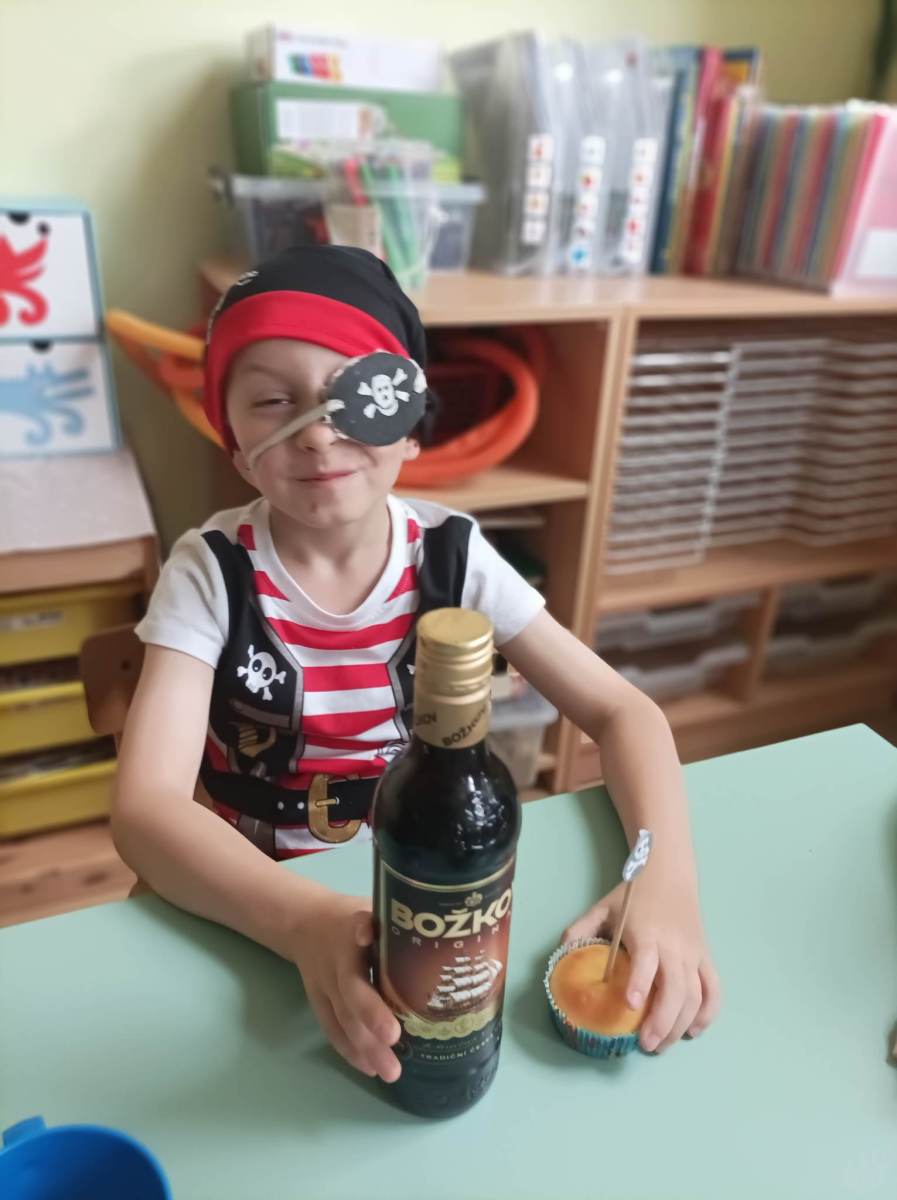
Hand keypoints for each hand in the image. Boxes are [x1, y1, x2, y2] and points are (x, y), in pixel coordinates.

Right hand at [291, 889, 401, 1081]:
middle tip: (394, 1040)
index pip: (358, 930)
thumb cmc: (352, 918)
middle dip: (370, 1015)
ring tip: (390, 1072)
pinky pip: (331, 1028)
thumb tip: (448, 945)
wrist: (304, 924)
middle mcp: (336, 957)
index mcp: (351, 927)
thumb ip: (400, 925)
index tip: (369, 942)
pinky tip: (370, 1068)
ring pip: (341, 1016)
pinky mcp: (317, 1001)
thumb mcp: (373, 908)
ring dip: (364, 1046)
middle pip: (350, 987)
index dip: (364, 934)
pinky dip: (349, 1051)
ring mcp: (324, 982)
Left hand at [562, 874, 719, 1053]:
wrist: (669, 872)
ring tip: (662, 1045)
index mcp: (646, 933)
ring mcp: (693, 953)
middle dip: (663, 1020)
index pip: (646, 961)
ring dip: (681, 1024)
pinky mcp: (706, 956)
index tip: (630, 1005)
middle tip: (646, 1045)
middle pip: (676, 988)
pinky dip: (708, 1013)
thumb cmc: (634, 893)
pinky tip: (693, 1030)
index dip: (639, 983)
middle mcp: (674, 946)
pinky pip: (714, 989)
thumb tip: (560, 956)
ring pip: (696, 995)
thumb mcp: (602, 907)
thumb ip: (580, 930)